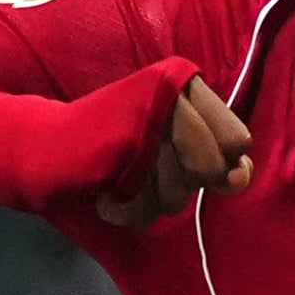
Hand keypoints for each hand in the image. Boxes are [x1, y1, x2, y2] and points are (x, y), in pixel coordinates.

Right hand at [94, 73, 253, 226]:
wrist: (55, 143)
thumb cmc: (124, 140)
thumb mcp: (180, 140)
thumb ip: (218, 158)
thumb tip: (240, 177)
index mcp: (185, 83)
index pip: (237, 139)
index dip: (222, 161)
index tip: (193, 159)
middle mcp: (168, 95)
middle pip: (211, 168)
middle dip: (186, 182)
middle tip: (156, 168)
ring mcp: (143, 121)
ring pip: (180, 194)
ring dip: (155, 198)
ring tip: (131, 176)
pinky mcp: (118, 151)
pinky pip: (146, 207)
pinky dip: (131, 210)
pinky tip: (114, 192)